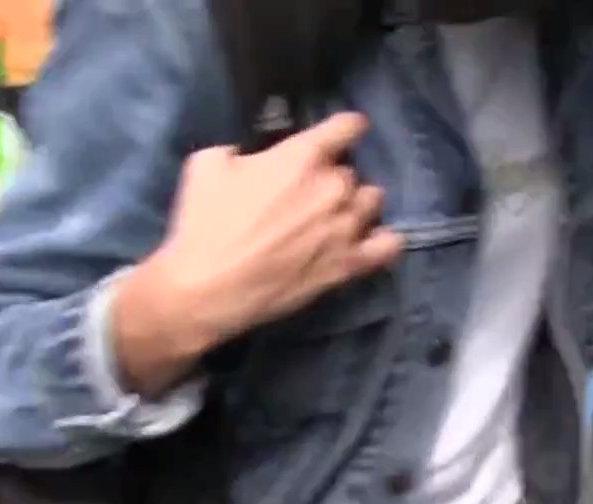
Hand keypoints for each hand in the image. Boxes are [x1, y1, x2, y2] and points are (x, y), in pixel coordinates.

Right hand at [113, 113, 402, 392]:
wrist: (206, 288)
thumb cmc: (203, 224)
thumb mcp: (208, 164)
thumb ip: (244, 150)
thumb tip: (257, 156)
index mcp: (302, 156)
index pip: (347, 126)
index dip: (346, 128)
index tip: (343, 133)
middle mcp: (333, 187)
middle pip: (352, 170)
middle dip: (333, 177)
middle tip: (310, 193)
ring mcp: (346, 227)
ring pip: (372, 202)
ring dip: (356, 205)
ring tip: (336, 217)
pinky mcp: (349, 265)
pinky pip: (389, 245)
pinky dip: (383, 240)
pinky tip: (369, 241)